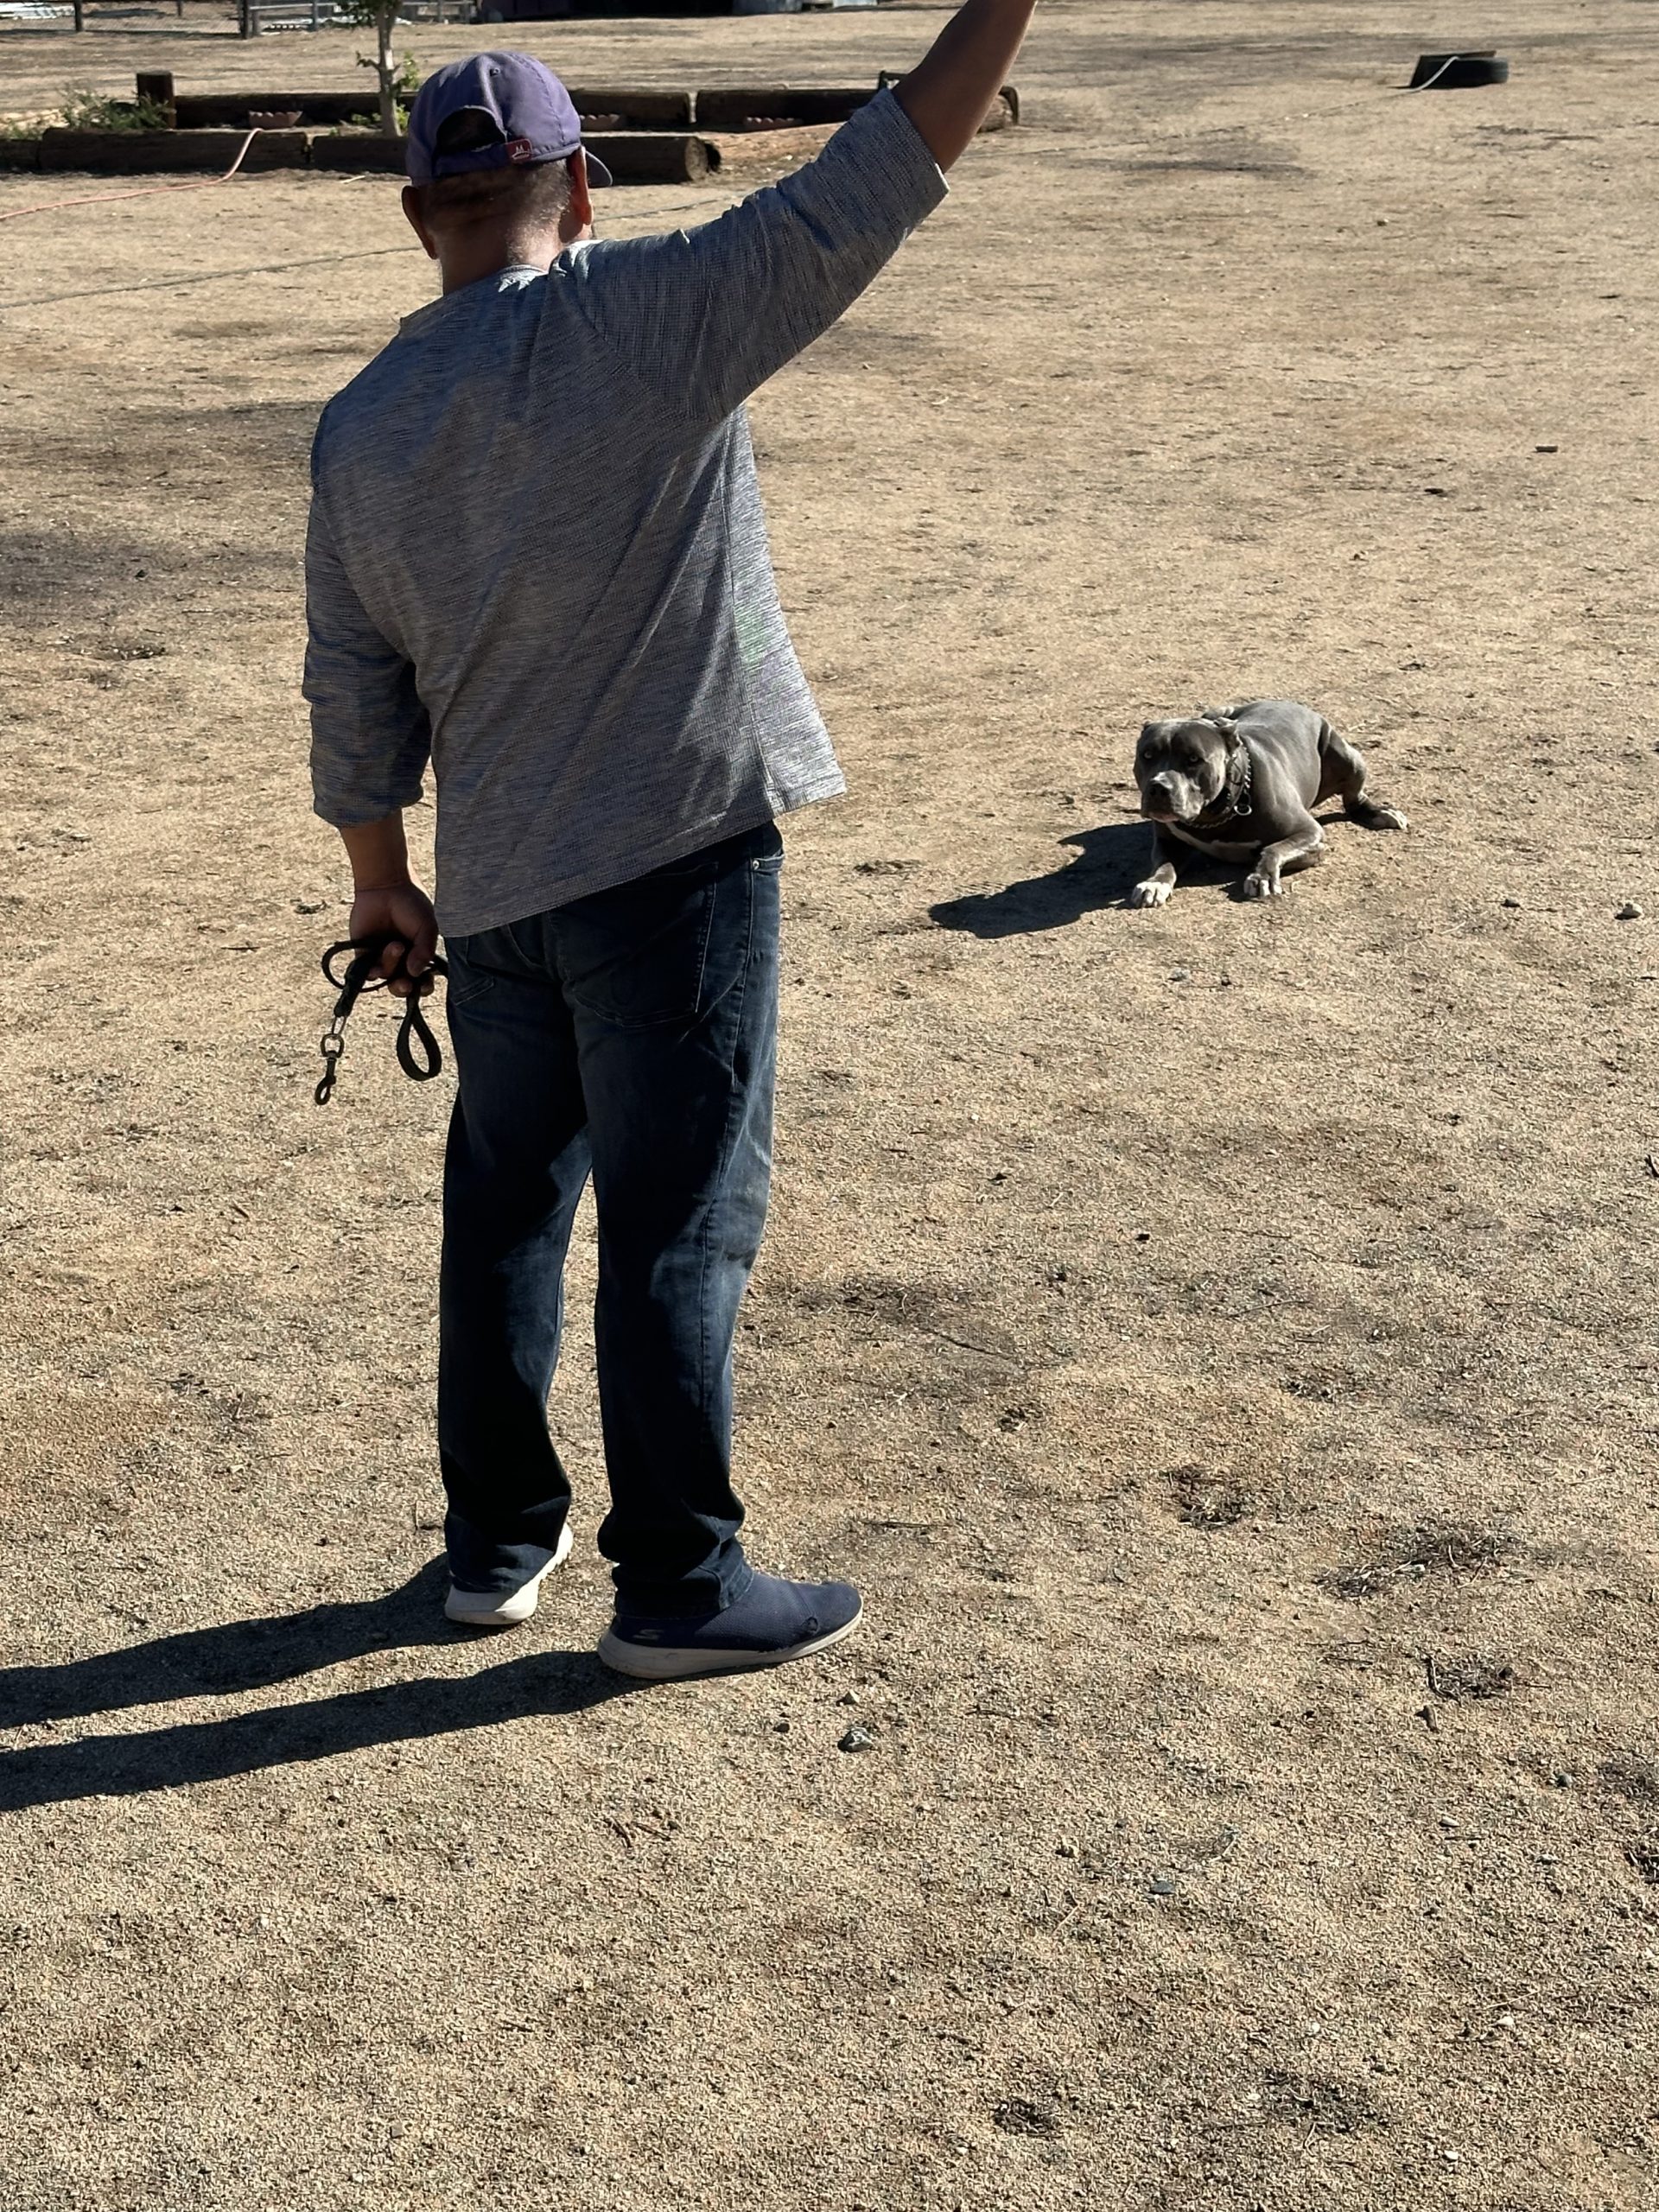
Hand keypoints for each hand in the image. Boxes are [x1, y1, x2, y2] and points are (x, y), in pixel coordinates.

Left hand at [349, 880, 437, 996]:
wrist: (386, 886)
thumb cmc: (411, 904)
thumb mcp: (427, 927)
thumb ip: (425, 952)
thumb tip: (414, 973)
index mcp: (418, 955)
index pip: (422, 980)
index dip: (424, 987)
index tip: (425, 984)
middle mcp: (400, 960)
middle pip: (401, 986)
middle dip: (404, 988)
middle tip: (405, 984)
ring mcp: (380, 957)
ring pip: (385, 976)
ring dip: (391, 964)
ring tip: (396, 945)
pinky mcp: (362, 953)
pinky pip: (366, 971)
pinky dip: (373, 968)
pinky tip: (383, 951)